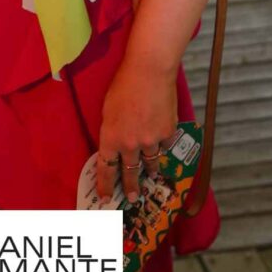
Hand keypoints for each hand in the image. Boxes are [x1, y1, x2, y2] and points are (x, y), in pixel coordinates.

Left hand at [96, 62, 177, 203]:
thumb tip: (116, 145)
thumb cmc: (123, 85)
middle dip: (130, 187)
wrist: (149, 72)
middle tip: (132, 197)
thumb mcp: (108, 110)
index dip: (105, 185)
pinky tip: (161, 139)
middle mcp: (130, 144)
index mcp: (111, 138)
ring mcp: (151, 141)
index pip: (106, 169)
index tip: (105, 198)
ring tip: (150, 175)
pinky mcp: (167, 134)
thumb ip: (111, 131)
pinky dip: (162, 144)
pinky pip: (164, 145)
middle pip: (129, 173)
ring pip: (150, 163)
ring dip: (149, 170)